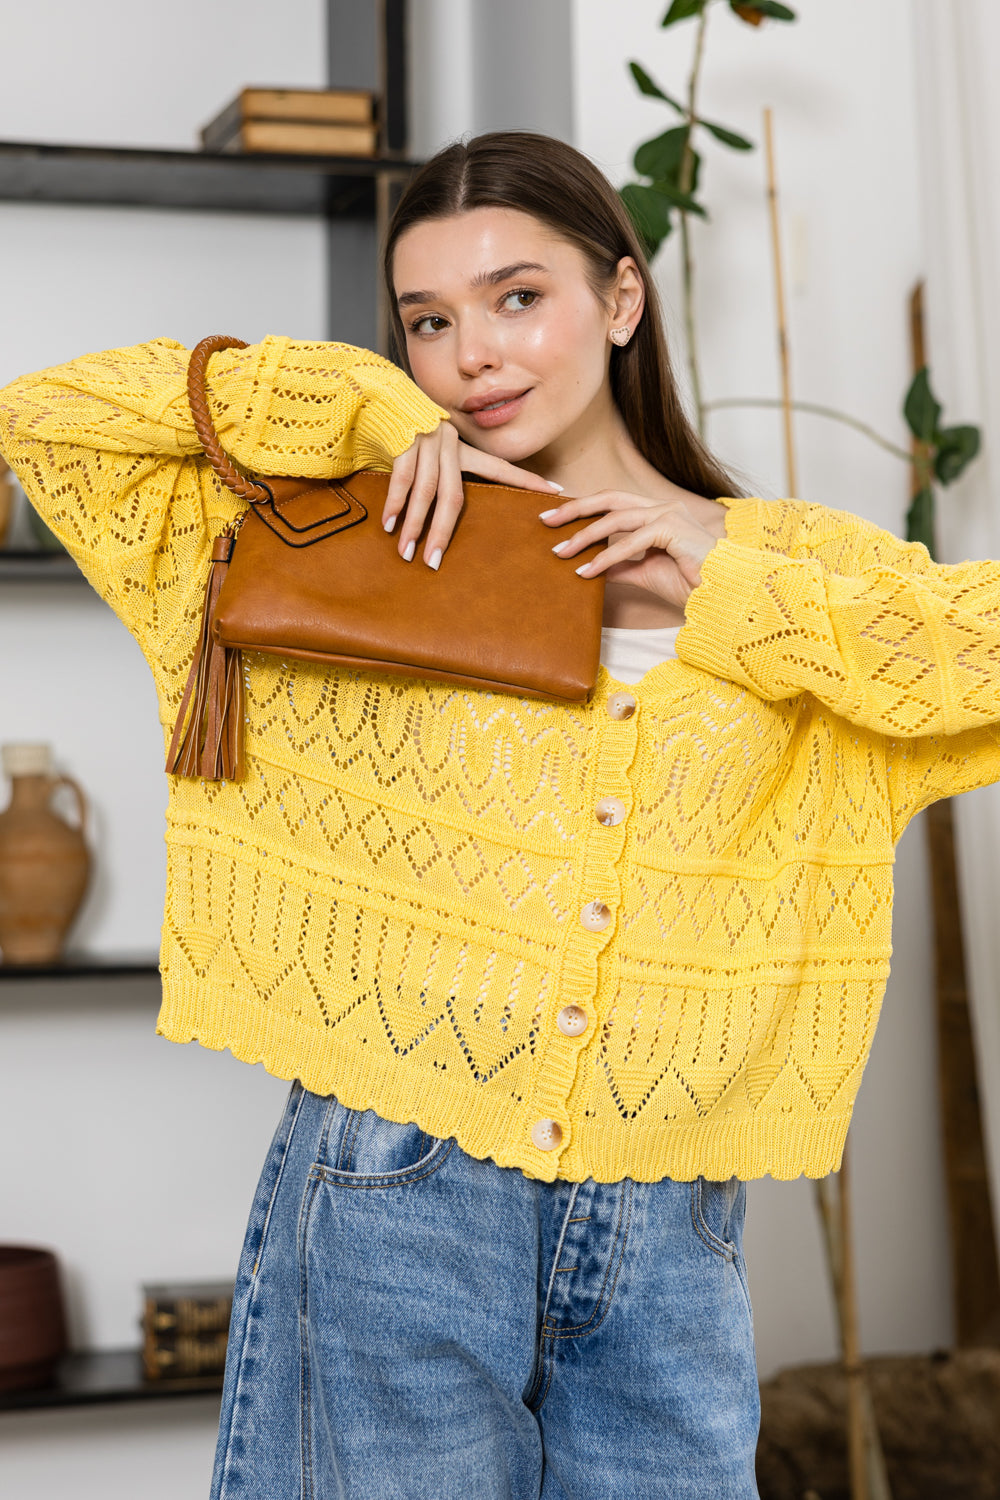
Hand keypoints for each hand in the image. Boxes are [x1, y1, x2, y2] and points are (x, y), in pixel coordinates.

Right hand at [382, 422, 562, 567]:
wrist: (380, 398)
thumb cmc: (410, 434)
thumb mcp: (435, 452)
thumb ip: (444, 475)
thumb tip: (445, 514)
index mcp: (464, 449)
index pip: (501, 469)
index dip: (527, 481)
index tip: (557, 492)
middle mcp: (449, 445)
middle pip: (453, 497)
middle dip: (443, 533)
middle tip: (434, 563)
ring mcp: (426, 442)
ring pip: (426, 492)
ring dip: (414, 525)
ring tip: (407, 553)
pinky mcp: (403, 440)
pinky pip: (401, 479)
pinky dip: (395, 504)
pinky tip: (389, 525)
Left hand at [540, 490, 722, 609]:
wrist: (719, 595)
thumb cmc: (688, 583)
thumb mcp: (642, 572)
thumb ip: (617, 565)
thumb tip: (588, 567)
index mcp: (655, 513)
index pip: (612, 502)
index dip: (582, 507)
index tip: (554, 518)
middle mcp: (661, 507)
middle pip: (609, 499)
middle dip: (574, 509)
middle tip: (546, 521)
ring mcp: (668, 515)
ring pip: (616, 519)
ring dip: (584, 537)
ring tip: (560, 552)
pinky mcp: (673, 530)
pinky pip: (631, 542)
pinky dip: (606, 557)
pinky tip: (586, 571)